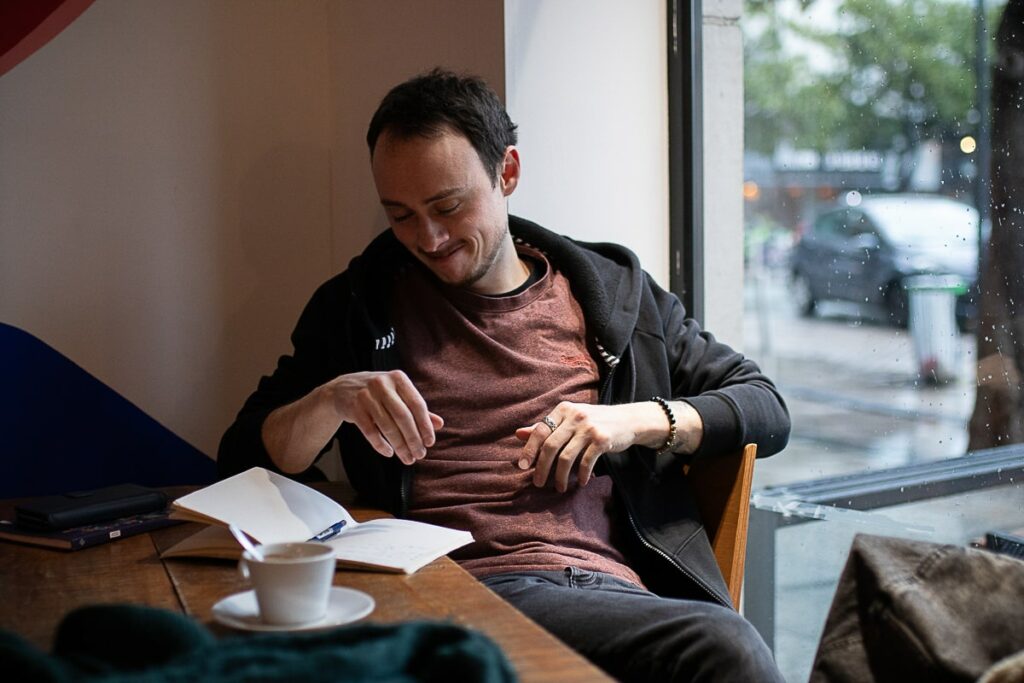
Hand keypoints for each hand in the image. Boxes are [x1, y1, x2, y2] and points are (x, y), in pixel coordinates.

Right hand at [328, 370, 442, 464]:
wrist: (342, 389)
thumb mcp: (397, 394)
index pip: (417, 404)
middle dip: (413, 439)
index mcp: (398, 378)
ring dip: (400, 446)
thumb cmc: (378, 393)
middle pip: (403, 417)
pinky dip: (381, 445)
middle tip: (420, 455)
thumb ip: (417, 408)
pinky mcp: (353, 408)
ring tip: (407, 458)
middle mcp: (382, 384)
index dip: (425, 425)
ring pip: (387, 426)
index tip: (430, 442)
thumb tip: (440, 424)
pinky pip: (370, 431)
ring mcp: (366, 396)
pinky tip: (389, 453)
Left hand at [515, 401, 669, 491]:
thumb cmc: (593, 422)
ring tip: (559, 488)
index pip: (540, 431)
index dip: (529, 450)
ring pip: (566, 457)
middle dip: (542, 467)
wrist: (628, 420)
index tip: (522, 466)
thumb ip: (545, 427)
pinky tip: (580, 482)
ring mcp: (589, 427)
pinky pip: (586, 462)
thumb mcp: (569, 420)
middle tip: (538, 483)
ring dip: (560, 476)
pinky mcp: (602, 439)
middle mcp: (575, 416)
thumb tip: (518, 434)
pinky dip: (581, 475)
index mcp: (563, 409)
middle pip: (551, 446)